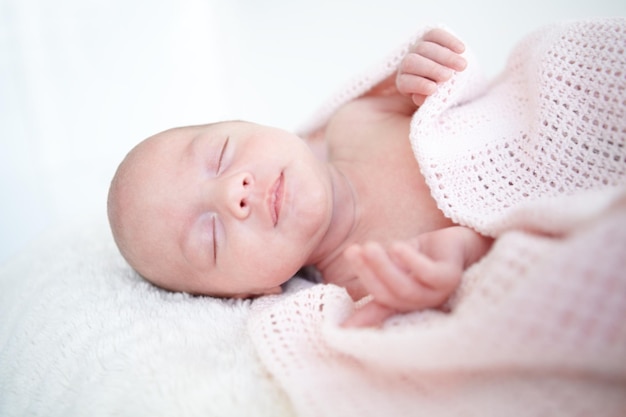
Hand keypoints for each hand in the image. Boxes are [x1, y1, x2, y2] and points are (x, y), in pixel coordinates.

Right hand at [342, 227, 491, 326]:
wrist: (458, 241)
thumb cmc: (424, 256)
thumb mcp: (393, 269)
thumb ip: (375, 287)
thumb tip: (345, 305)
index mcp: (405, 304)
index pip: (378, 312)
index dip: (360, 321)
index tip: (338, 328)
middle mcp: (421, 304)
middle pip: (388, 296)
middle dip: (367, 274)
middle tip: (352, 251)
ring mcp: (437, 294)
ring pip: (405, 288)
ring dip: (383, 267)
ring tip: (369, 246)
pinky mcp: (450, 278)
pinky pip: (428, 274)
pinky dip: (410, 261)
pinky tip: (397, 246)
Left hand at [396, 28, 466, 105]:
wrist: (445, 79)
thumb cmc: (436, 94)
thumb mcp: (430, 101)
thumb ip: (424, 100)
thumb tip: (421, 98)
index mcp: (403, 82)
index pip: (406, 82)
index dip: (418, 84)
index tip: (433, 89)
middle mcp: (406, 64)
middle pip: (413, 62)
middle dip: (431, 69)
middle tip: (448, 76)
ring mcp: (416, 48)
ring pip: (425, 47)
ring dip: (445, 56)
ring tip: (462, 66)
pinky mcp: (428, 37)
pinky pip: (435, 35)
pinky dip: (449, 41)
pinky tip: (461, 50)